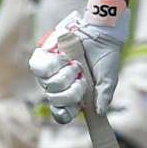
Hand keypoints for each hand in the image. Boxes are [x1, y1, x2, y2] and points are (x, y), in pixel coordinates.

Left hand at [29, 0, 129, 123]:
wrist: (101, 34)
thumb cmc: (106, 58)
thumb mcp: (108, 80)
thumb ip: (104, 97)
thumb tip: (100, 112)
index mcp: (75, 96)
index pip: (62, 113)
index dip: (63, 113)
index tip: (75, 107)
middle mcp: (60, 86)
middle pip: (54, 100)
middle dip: (71, 91)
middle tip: (82, 78)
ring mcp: (50, 73)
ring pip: (47, 85)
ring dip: (65, 75)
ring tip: (76, 64)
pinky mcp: (44, 58)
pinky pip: (38, 68)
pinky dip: (54, 63)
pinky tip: (64, 56)